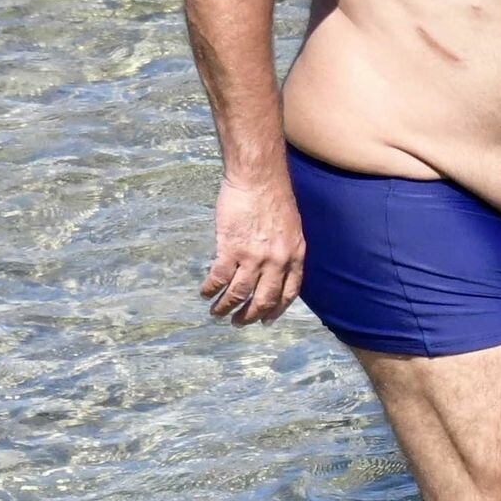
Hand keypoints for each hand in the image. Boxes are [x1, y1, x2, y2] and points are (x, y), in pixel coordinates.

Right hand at [201, 173, 305, 325]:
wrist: (259, 178)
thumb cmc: (275, 197)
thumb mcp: (292, 228)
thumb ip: (286, 250)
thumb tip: (276, 269)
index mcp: (295, 255)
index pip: (289, 292)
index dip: (277, 309)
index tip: (266, 319)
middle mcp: (277, 261)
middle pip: (264, 299)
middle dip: (250, 315)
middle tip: (239, 322)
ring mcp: (254, 257)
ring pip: (239, 294)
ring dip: (226, 307)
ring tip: (217, 312)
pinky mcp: (231, 249)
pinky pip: (219, 278)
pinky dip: (211, 289)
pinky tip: (205, 292)